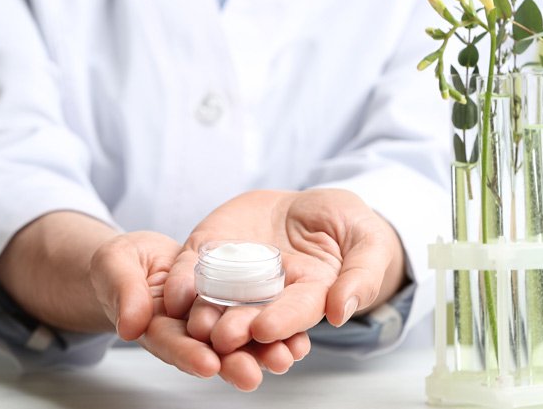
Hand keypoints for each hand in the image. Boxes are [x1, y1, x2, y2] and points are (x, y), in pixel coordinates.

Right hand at [0, 212, 301, 386]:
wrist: (144, 259)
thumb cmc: (125, 263)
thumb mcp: (115, 266)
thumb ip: (124, 292)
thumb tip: (130, 325)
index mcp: (156, 328)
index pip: (171, 344)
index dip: (187, 354)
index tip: (206, 363)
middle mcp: (188, 333)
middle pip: (210, 353)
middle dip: (231, 364)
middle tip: (250, 374)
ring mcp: (213, 323)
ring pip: (239, 343)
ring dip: (261, 353)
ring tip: (283, 359)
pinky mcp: (234, 309)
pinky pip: (256, 321)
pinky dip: (277, 331)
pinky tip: (297, 338)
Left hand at [164, 189, 406, 377]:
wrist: (307, 205)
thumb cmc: (344, 224)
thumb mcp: (368, 241)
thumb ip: (361, 275)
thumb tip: (341, 311)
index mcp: (310, 296)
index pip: (295, 313)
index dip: (282, 322)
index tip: (265, 330)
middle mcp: (269, 295)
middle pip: (251, 318)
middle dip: (237, 329)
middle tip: (223, 337)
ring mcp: (237, 275)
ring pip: (217, 303)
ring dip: (205, 318)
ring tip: (197, 325)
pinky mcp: (212, 252)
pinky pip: (193, 270)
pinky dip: (181, 284)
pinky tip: (174, 296)